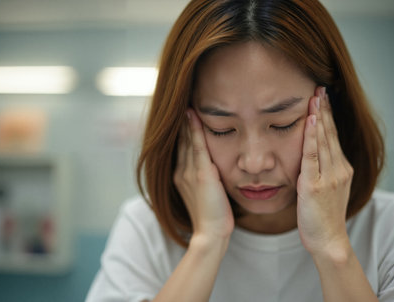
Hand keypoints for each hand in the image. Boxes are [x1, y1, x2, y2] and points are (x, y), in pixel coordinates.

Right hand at [173, 109, 233, 241]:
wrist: (211, 233)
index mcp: (180, 176)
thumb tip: (211, 163)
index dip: (181, 130)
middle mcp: (180, 171)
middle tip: (181, 100)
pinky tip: (193, 115)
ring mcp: (189, 172)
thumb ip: (203, 176)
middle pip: (179, 140)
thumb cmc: (213, 215)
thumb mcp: (205, 193)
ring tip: (185, 101)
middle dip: (180, 121)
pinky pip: (196, 147)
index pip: (180, 147)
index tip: (184, 113)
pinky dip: (194, 130)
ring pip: (186, 140)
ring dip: (185, 120)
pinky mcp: (201, 174)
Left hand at [296, 87, 353, 257]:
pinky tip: (312, 120)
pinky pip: (312, 156)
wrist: (328, 240)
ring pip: (324, 141)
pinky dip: (313, 137)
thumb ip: (320, 171)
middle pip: (330, 134)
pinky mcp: (315, 185)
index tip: (322, 98)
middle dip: (324, 110)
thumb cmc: (322, 217)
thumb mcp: (325, 189)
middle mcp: (338, 169)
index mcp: (340, 169)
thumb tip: (310, 156)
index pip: (333, 137)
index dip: (328, 117)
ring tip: (316, 96)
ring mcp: (329, 177)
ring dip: (320, 117)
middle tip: (320, 87)